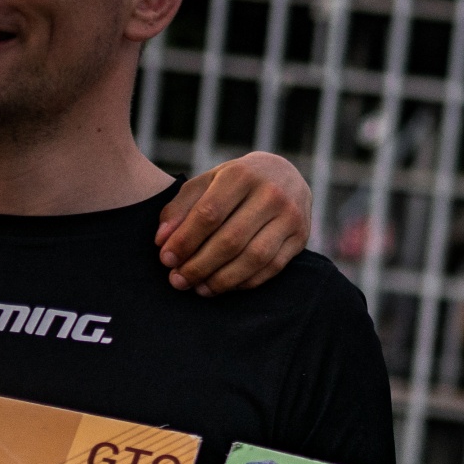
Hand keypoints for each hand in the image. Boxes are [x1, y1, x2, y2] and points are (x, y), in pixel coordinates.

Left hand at [155, 152, 311, 295]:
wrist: (286, 174)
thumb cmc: (237, 182)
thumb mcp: (208, 182)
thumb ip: (181, 207)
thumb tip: (161, 241)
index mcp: (242, 174)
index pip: (209, 214)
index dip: (185, 240)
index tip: (166, 259)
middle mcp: (271, 194)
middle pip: (231, 240)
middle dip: (200, 265)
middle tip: (178, 280)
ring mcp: (291, 216)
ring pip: (254, 258)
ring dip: (222, 279)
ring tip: (199, 288)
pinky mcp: (301, 237)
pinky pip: (272, 268)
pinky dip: (245, 282)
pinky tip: (224, 286)